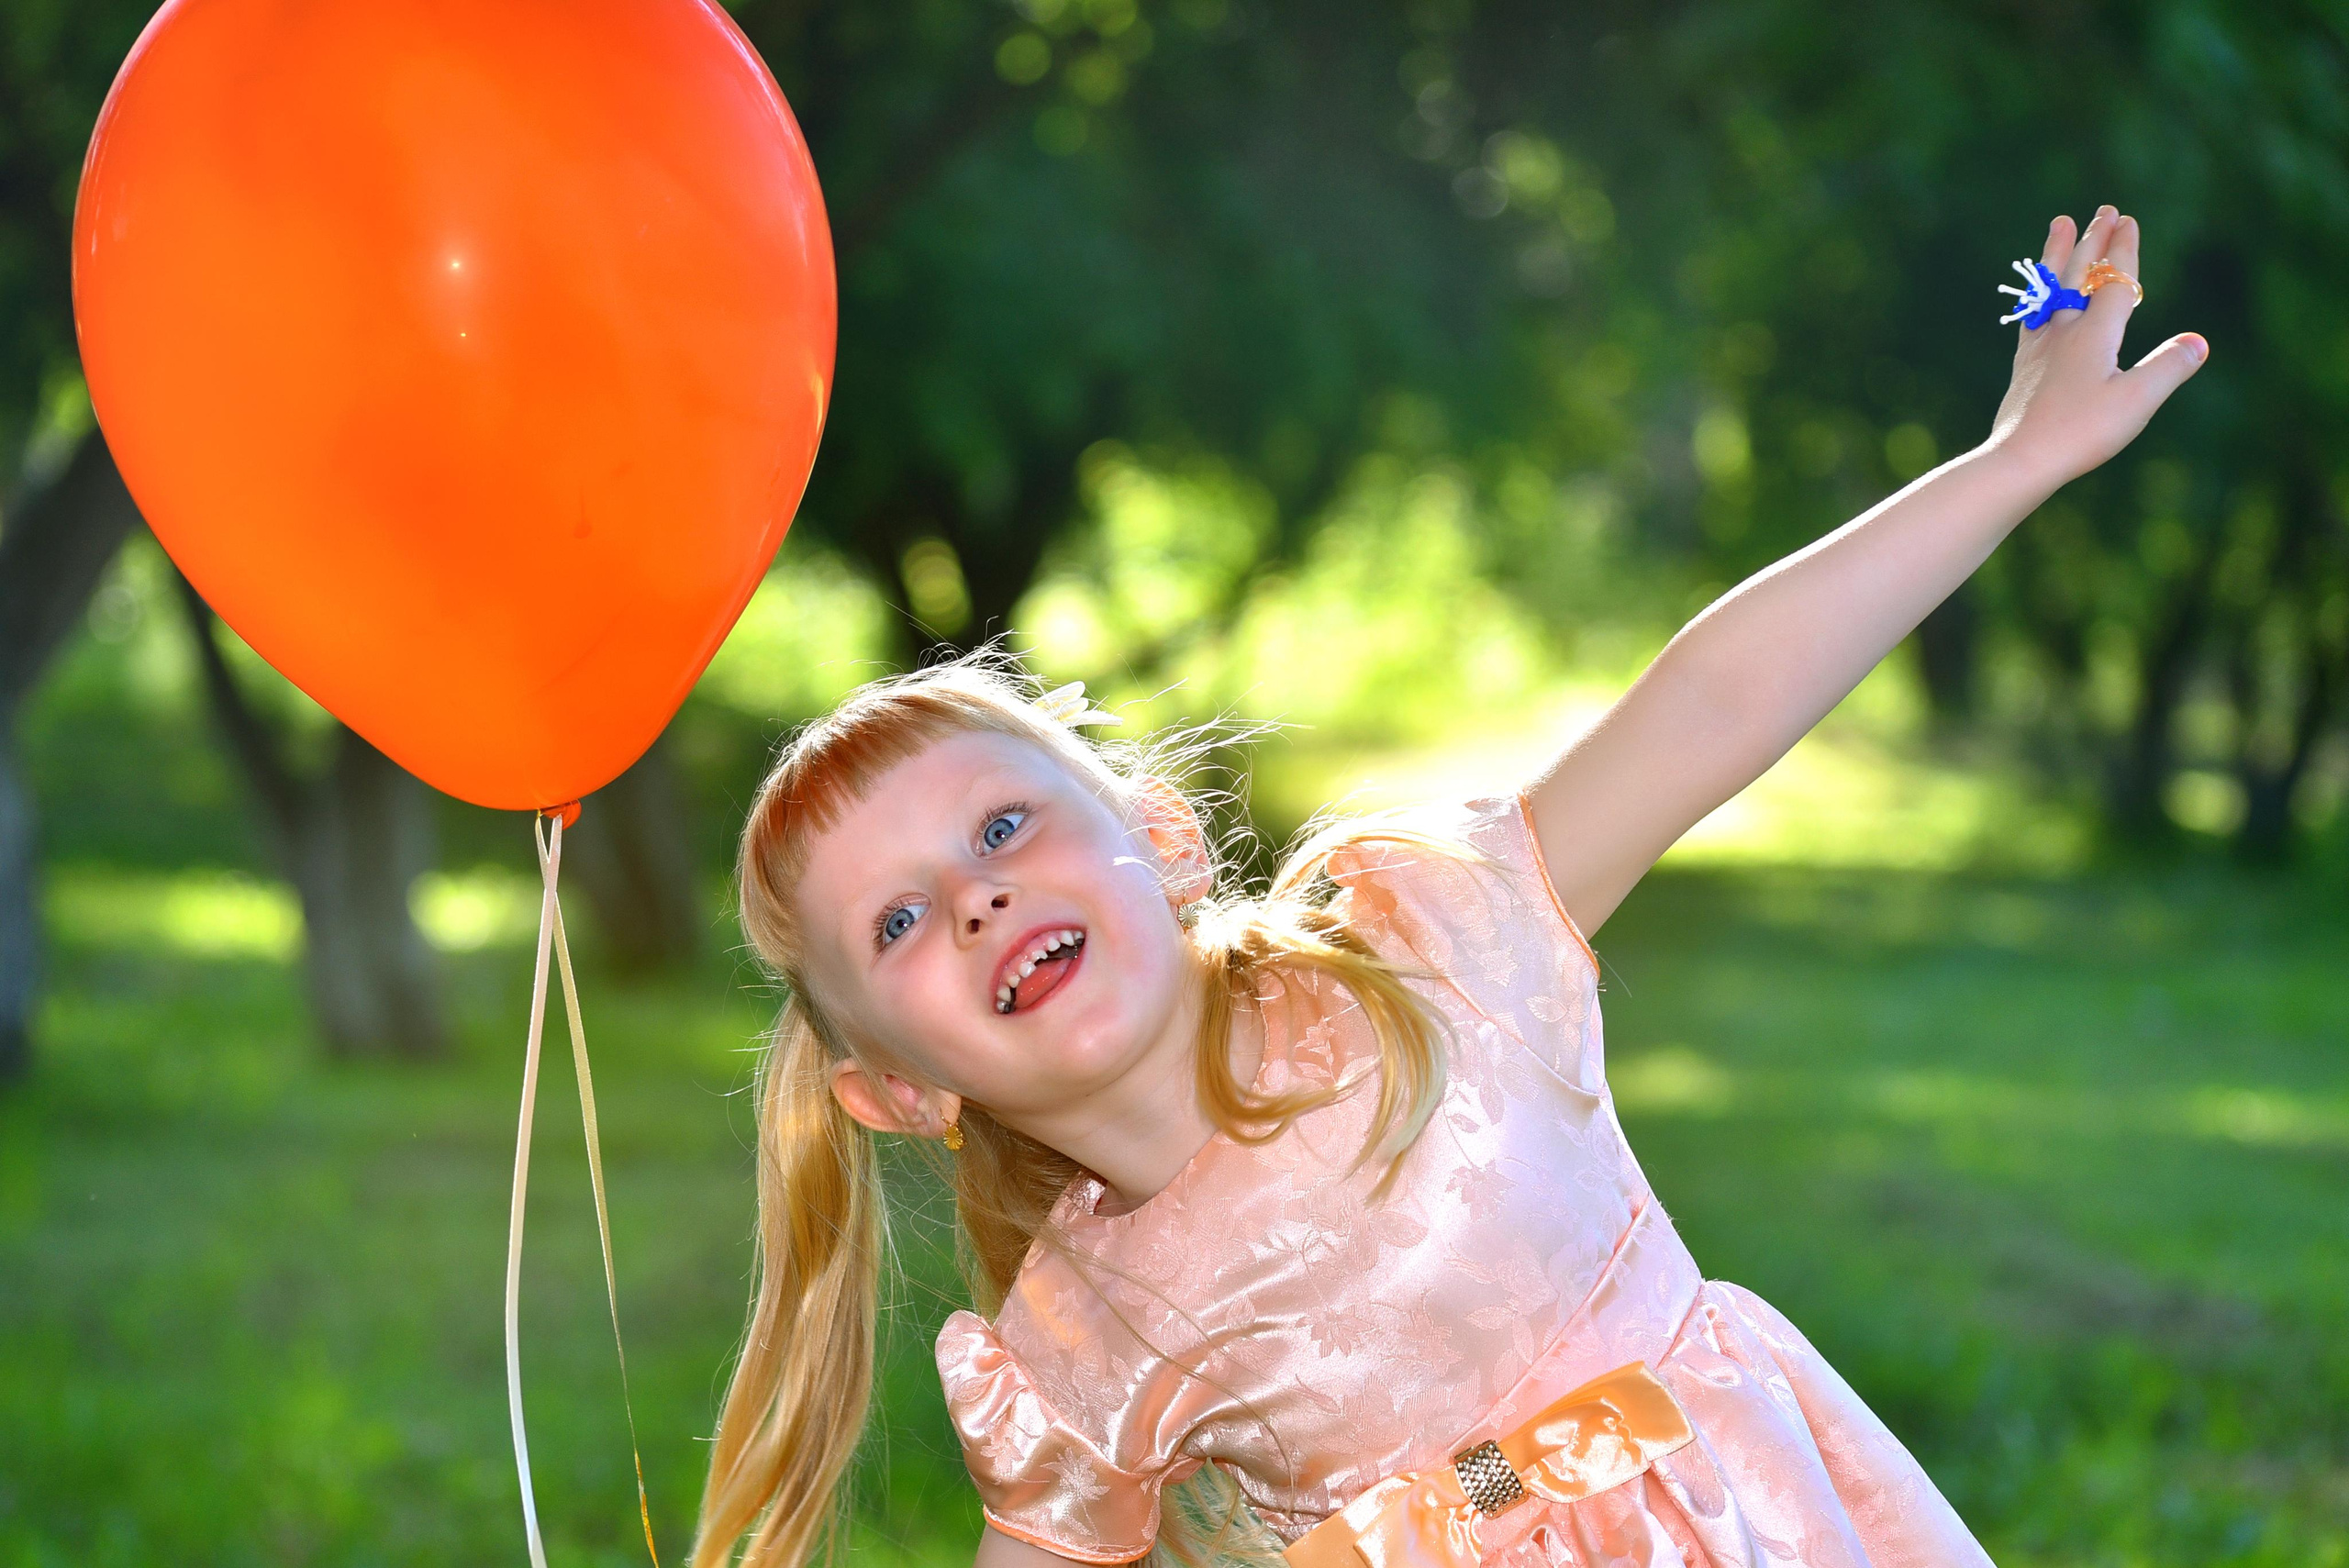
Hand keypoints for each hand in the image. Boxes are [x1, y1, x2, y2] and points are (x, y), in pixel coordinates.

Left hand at [1982, 205, 2207, 488]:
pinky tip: (2039, 296)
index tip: (2127, 220)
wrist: (2020, 460)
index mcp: (2096, 334)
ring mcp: (2041, 347)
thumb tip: (2199, 342)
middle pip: (2081, 275)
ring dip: (2060, 254)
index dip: (2122, 251)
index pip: (2115, 282)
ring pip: (2052, 288)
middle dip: (2095, 240)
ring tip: (2060, 224)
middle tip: (2103, 209)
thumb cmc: (2081, 432)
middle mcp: (2065, 332)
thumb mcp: (2137, 401)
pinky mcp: (2025, 367)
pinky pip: (2033, 316)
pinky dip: (2039, 295)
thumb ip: (2169, 368)